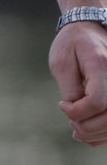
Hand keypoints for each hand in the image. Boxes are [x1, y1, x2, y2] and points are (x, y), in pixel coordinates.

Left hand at [51, 20, 106, 145]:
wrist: (89, 31)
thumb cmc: (72, 45)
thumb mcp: (61, 63)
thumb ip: (70, 89)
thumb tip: (76, 112)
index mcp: (100, 65)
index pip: (97, 102)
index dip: (77, 111)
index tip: (62, 105)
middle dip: (86, 126)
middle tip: (70, 119)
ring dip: (96, 133)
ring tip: (77, 129)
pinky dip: (103, 133)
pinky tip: (88, 133)